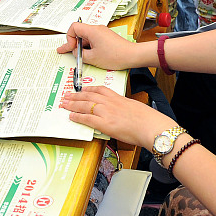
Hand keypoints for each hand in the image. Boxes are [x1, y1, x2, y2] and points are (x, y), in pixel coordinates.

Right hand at [55, 22, 139, 70]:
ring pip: (86, 37)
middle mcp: (97, 29)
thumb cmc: (115, 56)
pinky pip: (93, 40)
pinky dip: (89, 47)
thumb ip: (80, 54)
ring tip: (81, 57)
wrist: (132, 55)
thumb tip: (75, 52)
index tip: (72, 48)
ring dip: (81, 46)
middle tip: (65, 50)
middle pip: (79, 32)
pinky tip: (89, 56)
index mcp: (92, 31)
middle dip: (73, 43)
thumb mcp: (92, 58)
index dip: (69, 38)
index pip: (74, 27)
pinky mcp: (106, 38)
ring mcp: (102, 33)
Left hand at [60, 86, 175, 147]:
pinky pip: (87, 119)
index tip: (82, 89)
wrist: (151, 127)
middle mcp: (110, 103)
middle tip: (66, 95)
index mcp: (118, 97)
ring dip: (72, 104)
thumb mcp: (135, 107)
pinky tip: (71, 117)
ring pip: (85, 105)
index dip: (89, 89)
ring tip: (64, 104)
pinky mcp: (105, 124)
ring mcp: (106, 112)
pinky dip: (77, 117)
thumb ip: (125, 107)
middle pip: (89, 96)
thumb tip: (121, 111)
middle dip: (76, 95)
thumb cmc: (148, 119)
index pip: (100, 89)